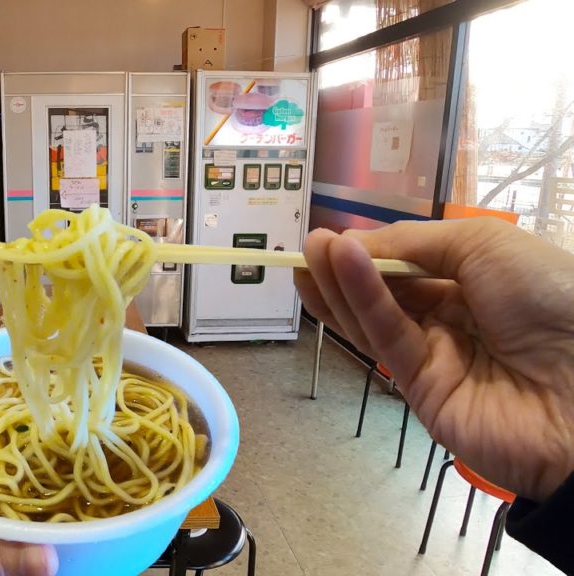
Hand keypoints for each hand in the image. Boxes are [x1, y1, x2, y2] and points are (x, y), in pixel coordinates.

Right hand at [295, 218, 573, 501]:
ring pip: (375, 317)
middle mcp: (451, 318)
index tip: (333, 237)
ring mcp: (434, 356)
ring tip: (308, 253)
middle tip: (307, 246)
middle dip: (343, 267)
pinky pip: (387, 338)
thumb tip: (353, 246)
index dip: (369, 250)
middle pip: (383, 292)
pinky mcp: (419, 390)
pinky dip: (362, 301)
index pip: (407, 264)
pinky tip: (341, 269)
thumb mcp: (484, 245)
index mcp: (475, 281)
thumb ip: (413, 242)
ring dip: (340, 284)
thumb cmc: (549, 295)